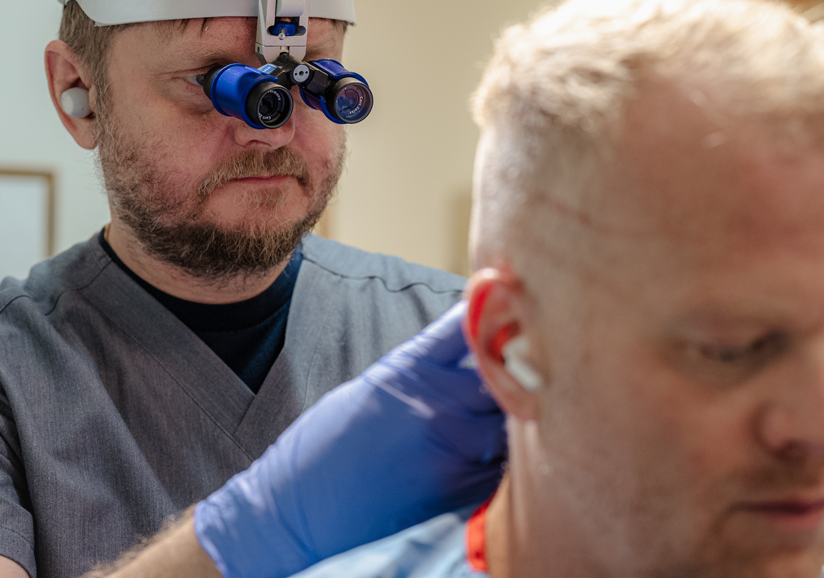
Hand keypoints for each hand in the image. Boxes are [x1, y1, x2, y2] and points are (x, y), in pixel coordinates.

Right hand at [194, 301, 505, 577]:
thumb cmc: (331, 446)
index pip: (473, 328)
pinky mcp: (460, 494)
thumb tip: (479, 346)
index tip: (510, 312)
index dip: (497, 318)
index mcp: (412, 369)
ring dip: (518, 418)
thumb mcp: (378, 385)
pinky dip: (505, 459)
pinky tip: (497, 455)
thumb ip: (431, 366)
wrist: (296, 511)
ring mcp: (453, 452)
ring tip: (516, 413)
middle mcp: (438, 406)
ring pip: (515, 424)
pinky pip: (503, 468)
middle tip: (527, 367)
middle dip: (518, 370)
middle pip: (508, 376)